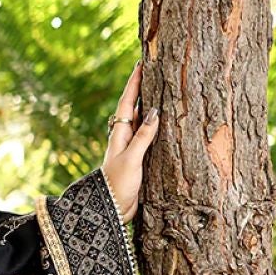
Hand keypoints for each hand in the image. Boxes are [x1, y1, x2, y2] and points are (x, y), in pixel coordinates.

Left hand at [101, 60, 157, 223]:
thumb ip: (143, 136)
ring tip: (162, 88)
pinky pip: (149, 137)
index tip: (140, 63)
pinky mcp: (138, 160)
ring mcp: (131, 148)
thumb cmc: (117, 185)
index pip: (128, 102)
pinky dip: (156, 126)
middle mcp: (124, 138)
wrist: (111, 211)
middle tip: (152, 69)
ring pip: (143, 121)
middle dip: (143, 89)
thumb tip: (154, 111)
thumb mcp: (131, 160)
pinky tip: (164, 122)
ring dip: (151, 105)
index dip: (134, 83)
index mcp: (119, 134)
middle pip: (135, 107)